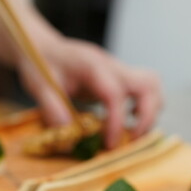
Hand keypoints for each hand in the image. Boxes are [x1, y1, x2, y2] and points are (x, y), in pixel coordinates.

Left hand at [18, 38, 162, 148]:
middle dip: (146, 117)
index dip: (116, 122)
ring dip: (150, 112)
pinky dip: (145, 108)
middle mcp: (112, 66)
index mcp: (92, 66)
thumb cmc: (39, 63)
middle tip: (130, 141)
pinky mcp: (122, 77)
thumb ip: (52, 108)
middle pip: (148, 85)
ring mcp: (120, 70)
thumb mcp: (38, 85)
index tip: (110, 145)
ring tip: (132, 133)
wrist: (44, 46)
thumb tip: (69, 137)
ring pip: (153, 86)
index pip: (114, 94)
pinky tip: (128, 122)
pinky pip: (146, 89)